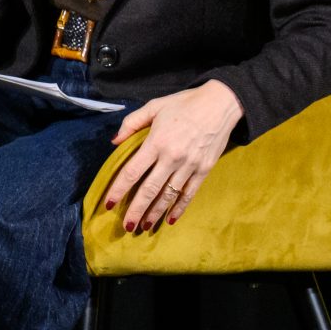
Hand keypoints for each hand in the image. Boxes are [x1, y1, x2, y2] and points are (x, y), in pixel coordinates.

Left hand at [104, 79, 243, 230]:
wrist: (221, 104)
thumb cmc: (184, 103)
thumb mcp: (153, 106)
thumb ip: (131, 123)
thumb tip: (114, 141)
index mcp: (156, 142)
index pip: (132, 172)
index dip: (119, 189)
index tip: (109, 204)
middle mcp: (172, 157)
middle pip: (149, 190)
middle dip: (136, 210)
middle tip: (126, 226)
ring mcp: (190, 165)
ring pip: (169, 195)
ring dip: (155, 213)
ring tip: (144, 226)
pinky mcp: (204, 170)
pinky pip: (189, 193)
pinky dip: (180, 208)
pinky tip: (170, 219)